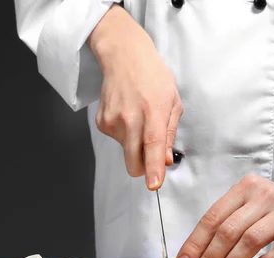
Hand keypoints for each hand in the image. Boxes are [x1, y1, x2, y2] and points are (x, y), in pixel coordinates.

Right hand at [87, 5, 182, 189]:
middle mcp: (130, 118)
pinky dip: (125, 135)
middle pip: (134, 161)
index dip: (153, 168)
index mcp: (152, 111)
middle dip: (144, 167)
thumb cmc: (153, 77)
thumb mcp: (172, 102)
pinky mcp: (101, 123)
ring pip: (127, 153)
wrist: (124, 57)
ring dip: (135, 145)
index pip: (152, 145)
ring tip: (139, 119)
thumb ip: (169, 134)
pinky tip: (128, 115)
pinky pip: (117, 142)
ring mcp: (112, 121)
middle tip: (152, 155)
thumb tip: (166, 160)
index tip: (154, 185)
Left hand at [174, 131, 273, 257]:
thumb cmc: (271, 206)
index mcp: (245, 188)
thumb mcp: (247, 203)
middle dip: (210, 257)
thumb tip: (195, 255)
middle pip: (229, 229)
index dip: (195, 243)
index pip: (213, 217)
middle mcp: (264, 196)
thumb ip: (225, 222)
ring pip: (252, 239)